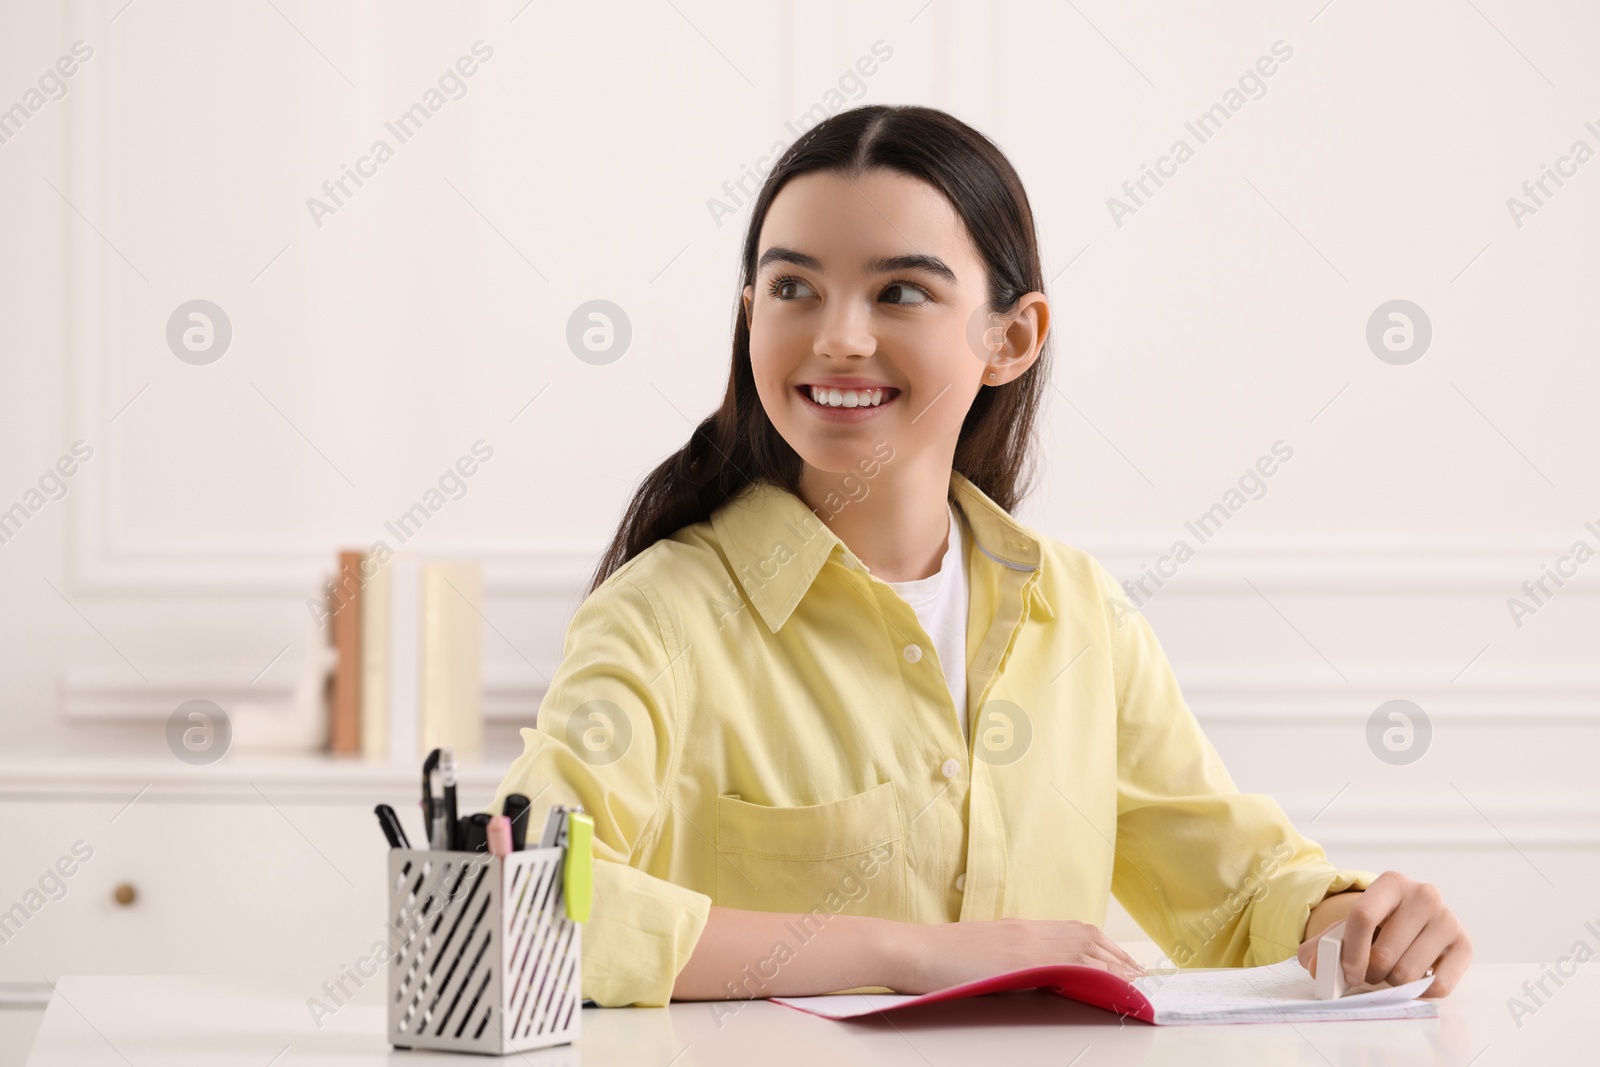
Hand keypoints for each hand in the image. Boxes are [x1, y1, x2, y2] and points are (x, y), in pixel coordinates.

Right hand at [891, 918, 1146, 993]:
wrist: (914, 950)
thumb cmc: (940, 955)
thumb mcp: (985, 951)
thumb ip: (1014, 957)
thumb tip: (1037, 973)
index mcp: (1022, 928)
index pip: (1075, 932)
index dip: (1105, 948)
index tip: (1125, 963)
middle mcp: (1029, 931)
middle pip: (1088, 939)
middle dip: (1119, 958)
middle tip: (1143, 977)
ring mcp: (1027, 944)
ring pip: (1086, 949)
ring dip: (1116, 966)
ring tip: (1138, 983)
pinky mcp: (1022, 961)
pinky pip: (1071, 966)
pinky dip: (1097, 974)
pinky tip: (1111, 986)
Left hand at [1296, 871, 1471, 997]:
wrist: (1417, 921)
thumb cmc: (1380, 924)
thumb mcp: (1351, 925)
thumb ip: (1326, 944)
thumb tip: (1314, 965)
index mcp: (1391, 883)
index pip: (1362, 916)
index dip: (1350, 952)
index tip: (1347, 974)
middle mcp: (1424, 895)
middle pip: (1384, 952)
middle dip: (1371, 972)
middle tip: (1370, 973)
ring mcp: (1449, 919)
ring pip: (1409, 972)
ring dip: (1393, 983)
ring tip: (1392, 972)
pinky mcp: (1465, 946)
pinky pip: (1438, 986)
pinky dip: (1419, 992)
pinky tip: (1414, 980)